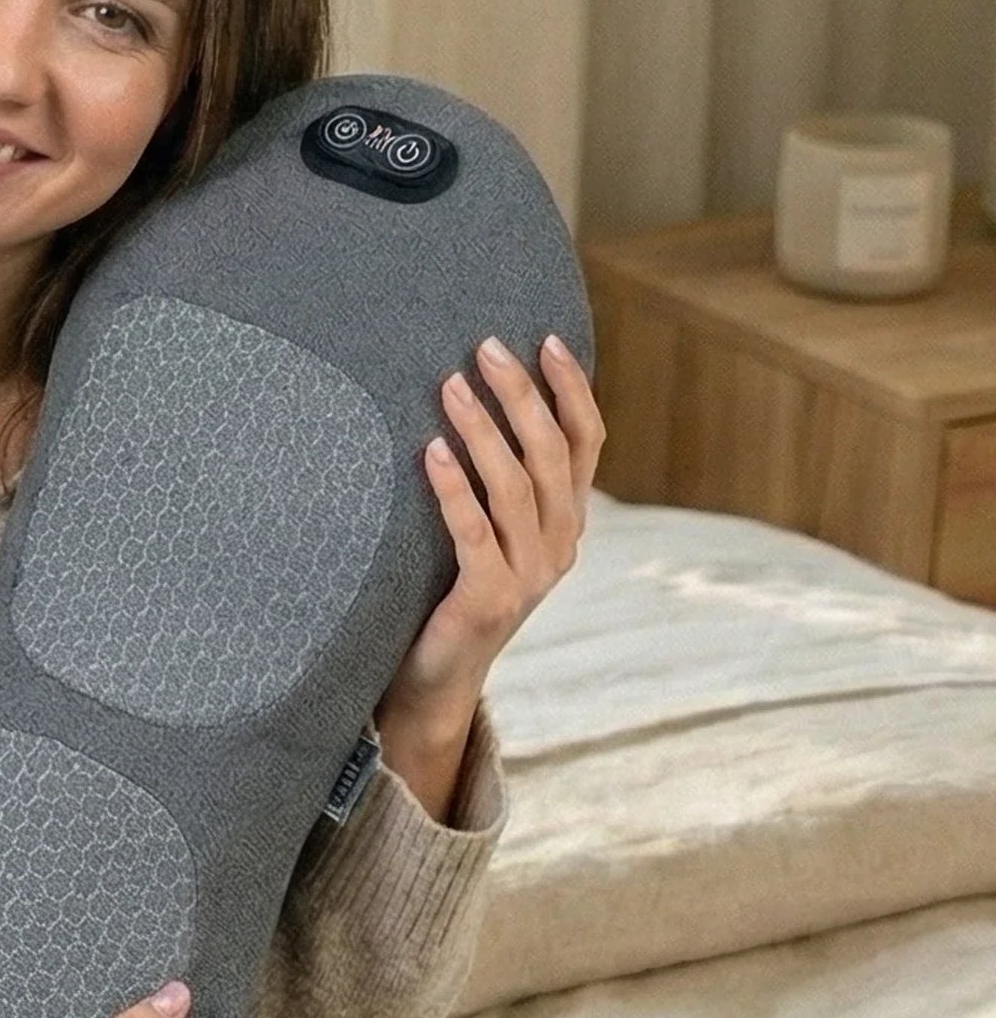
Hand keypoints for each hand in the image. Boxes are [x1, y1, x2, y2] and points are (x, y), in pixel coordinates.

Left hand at [380, 333, 605, 731]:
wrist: (439, 678)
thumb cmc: (454, 590)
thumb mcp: (490, 533)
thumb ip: (497, 483)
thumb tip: (469, 398)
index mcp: (567, 521)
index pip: (586, 441)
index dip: (571, 389)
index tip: (546, 340)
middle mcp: (559, 543)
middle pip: (551, 453)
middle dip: (521, 395)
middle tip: (486, 347)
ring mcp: (529, 574)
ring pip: (515, 486)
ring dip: (483, 429)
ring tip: (450, 385)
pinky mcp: (489, 597)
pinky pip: (474, 532)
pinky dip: (453, 488)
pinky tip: (431, 451)